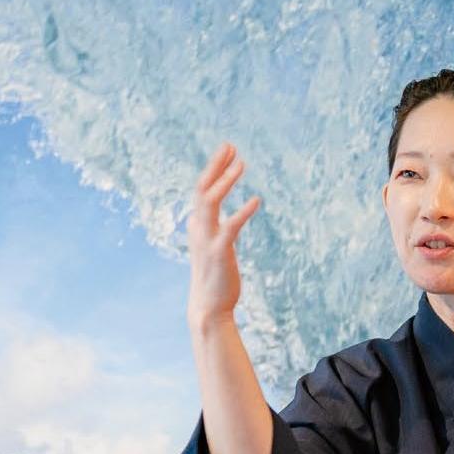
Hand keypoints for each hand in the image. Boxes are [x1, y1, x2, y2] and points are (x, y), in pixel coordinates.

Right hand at [188, 141, 260, 327]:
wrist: (209, 308)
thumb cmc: (215, 279)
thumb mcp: (214, 250)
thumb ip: (217, 233)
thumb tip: (227, 224)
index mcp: (197, 226)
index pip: (203, 190)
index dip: (214, 169)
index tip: (228, 152)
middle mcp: (198, 228)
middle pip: (203, 188)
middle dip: (215, 166)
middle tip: (230, 145)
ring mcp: (207, 239)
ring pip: (211, 201)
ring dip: (225, 180)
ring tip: (241, 163)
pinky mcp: (220, 252)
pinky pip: (231, 226)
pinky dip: (243, 211)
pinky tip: (256, 200)